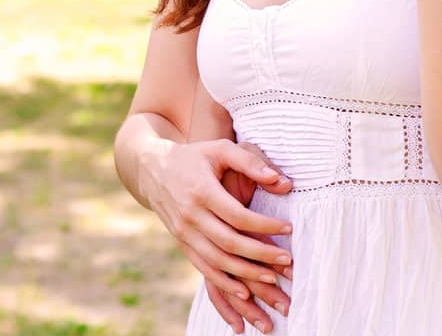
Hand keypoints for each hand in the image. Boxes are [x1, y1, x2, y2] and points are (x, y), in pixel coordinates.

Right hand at [149, 140, 293, 332]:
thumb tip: (281, 181)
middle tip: (287, 260)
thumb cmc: (195, 157)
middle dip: (261, 255)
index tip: (289, 228)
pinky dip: (224, 283)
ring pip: (217, 261)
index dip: (264, 225)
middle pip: (229, 243)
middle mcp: (190, 215)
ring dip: (246, 274)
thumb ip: (250, 162)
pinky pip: (204, 269)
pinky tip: (245, 292)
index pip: (237, 215)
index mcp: (202, 191)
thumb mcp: (220, 149)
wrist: (153, 170)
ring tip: (273, 279)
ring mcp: (184, 232)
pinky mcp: (181, 244)